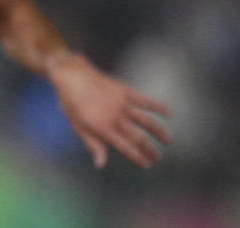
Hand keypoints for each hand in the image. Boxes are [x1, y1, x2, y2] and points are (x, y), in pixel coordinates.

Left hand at [48, 52, 171, 168]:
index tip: (146, 165)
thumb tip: (101, 165)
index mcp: (102, 128)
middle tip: (157, 157)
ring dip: (159, 131)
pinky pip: (144, 100)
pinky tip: (168, 112)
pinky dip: (157, 106)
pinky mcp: (124, 91)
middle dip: (149, 149)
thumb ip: (93, 144)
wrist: (71, 75)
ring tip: (169, 140)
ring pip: (146, 121)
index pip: (125, 147)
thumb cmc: (71, 103)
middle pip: (137, 137)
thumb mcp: (78, 126)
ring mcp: (121, 104)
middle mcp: (115, 118)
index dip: (137, 157)